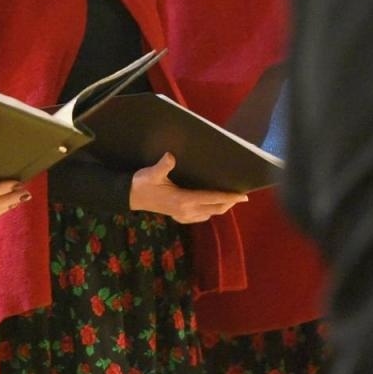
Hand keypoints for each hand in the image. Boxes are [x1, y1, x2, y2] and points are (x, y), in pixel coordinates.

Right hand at [128, 152, 246, 222]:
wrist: (130, 196)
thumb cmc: (142, 183)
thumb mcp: (151, 173)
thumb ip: (162, 166)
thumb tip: (171, 157)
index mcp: (183, 200)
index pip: (212, 198)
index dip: (228, 197)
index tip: (242, 195)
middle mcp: (186, 210)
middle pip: (215, 208)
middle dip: (229, 202)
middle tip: (242, 196)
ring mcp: (182, 216)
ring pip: (209, 213)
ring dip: (221, 207)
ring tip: (230, 199)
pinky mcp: (178, 217)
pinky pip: (200, 216)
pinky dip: (210, 211)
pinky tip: (211, 206)